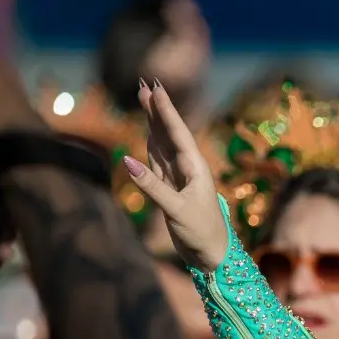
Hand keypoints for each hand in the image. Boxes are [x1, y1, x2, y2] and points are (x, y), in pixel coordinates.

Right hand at [123, 82, 227, 271]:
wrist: (211, 255)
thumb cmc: (201, 232)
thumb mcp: (177, 209)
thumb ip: (152, 186)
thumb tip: (127, 161)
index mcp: (195, 168)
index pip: (177, 133)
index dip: (165, 110)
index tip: (156, 87)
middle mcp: (188, 168)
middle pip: (168, 132)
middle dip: (156, 108)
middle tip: (144, 83)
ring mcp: (179, 178)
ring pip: (162, 144)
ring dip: (153, 123)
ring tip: (145, 101)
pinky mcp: (172, 190)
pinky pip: (158, 162)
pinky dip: (151, 146)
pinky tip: (150, 134)